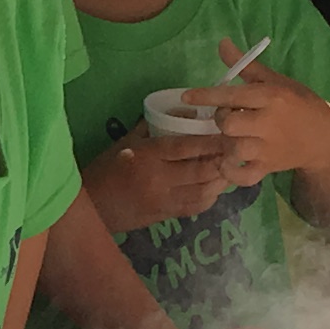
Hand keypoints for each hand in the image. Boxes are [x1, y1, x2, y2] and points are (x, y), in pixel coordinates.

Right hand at [84, 126, 231, 235]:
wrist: (92, 206)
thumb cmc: (106, 169)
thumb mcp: (125, 142)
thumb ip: (151, 128)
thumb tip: (180, 113)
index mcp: (148, 156)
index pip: (185, 147)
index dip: (210, 141)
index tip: (228, 135)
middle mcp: (159, 179)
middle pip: (200, 170)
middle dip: (222, 161)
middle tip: (237, 151)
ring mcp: (164, 200)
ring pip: (202, 191)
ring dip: (219, 181)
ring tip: (229, 169)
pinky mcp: (165, 215)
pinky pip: (195, 207)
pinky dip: (209, 197)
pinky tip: (214, 188)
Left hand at [194, 70, 329, 189]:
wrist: (324, 137)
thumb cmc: (298, 103)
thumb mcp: (275, 80)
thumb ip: (246, 65)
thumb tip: (222, 43)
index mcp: (271, 97)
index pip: (233, 95)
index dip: (206, 96)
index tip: (187, 96)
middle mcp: (269, 123)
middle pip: (230, 124)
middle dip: (222, 119)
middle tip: (229, 117)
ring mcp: (268, 149)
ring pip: (234, 149)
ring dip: (225, 144)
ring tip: (232, 137)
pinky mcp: (268, 169)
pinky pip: (242, 177)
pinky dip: (230, 172)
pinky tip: (228, 162)